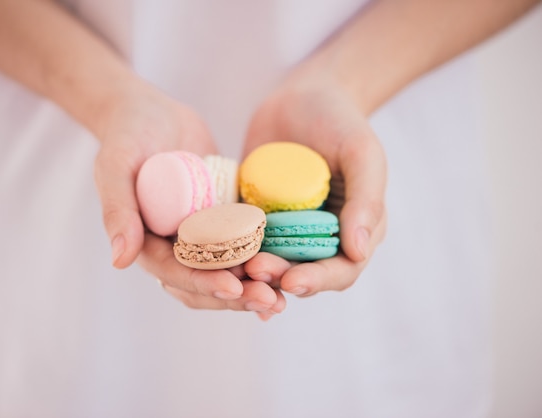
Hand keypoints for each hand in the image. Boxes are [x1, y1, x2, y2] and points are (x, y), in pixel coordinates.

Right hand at [94, 74, 284, 317]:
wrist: (151, 112)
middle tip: (271, 302)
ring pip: (227, 270)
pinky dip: (263, 258)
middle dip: (236, 296)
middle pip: (205, 281)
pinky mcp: (222, 217)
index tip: (234, 288)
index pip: (175, 273)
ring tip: (283, 296)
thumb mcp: (116, 165)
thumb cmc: (127, 135)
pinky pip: (243, 243)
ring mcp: (200, 233)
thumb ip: (117, 210)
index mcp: (145, 242)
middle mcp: (173, 244)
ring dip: (253, 286)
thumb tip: (119, 261)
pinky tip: (290, 267)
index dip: (203, 283)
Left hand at [242, 60, 387, 296]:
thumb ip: (366, 200)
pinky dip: (230, 249)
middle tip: (254, 270)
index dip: (318, 281)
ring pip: (269, 262)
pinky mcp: (256, 216)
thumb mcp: (362, 154)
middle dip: (278, 278)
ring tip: (232, 266)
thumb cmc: (341, 121)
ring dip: (251, 271)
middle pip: (301, 273)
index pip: (341, 270)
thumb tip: (359, 251)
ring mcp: (285, 229)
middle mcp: (319, 237)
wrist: (304, 95)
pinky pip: (242, 238)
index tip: (293, 281)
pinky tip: (211, 254)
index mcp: (354, 230)